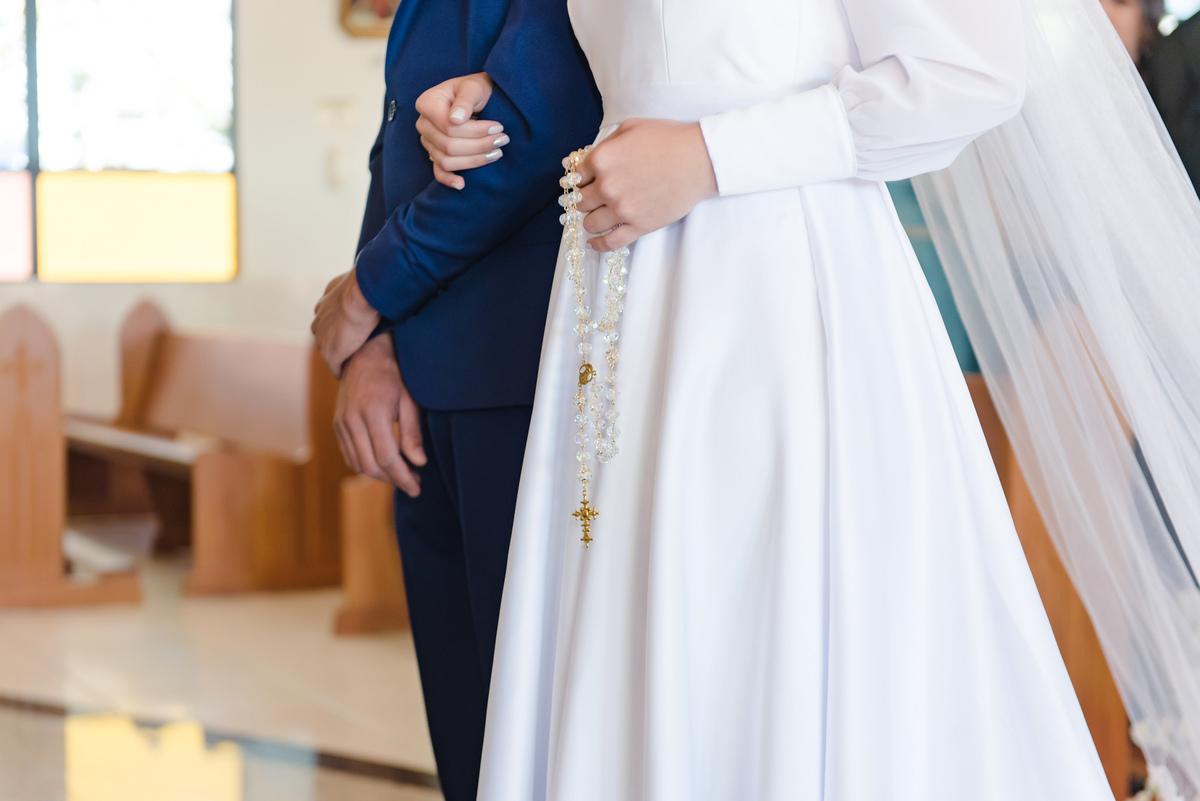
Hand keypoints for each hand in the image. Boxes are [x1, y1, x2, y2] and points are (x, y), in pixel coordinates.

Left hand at [311, 268, 380, 377]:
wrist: (362, 295)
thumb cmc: (370, 285)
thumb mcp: (365, 281)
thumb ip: (366, 286)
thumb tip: (383, 281)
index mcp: (326, 301)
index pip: (330, 317)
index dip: (343, 324)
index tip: (356, 329)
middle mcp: (319, 318)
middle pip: (325, 334)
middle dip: (338, 340)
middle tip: (357, 347)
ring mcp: (323, 337)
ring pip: (329, 350)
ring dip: (341, 355)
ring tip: (355, 362)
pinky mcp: (330, 353)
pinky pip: (335, 367)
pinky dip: (342, 370)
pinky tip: (352, 374)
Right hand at [334, 333, 426, 495]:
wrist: (365, 353)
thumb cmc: (394, 373)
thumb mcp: (410, 400)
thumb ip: (412, 432)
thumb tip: (419, 462)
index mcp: (373, 413)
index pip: (387, 457)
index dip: (403, 477)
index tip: (416, 488)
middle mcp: (352, 420)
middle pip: (370, 465)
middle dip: (393, 480)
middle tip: (412, 484)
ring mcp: (341, 423)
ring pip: (357, 463)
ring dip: (379, 475)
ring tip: (400, 475)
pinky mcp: (337, 424)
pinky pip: (349, 455)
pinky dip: (364, 465)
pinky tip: (382, 465)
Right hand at [415, 72, 506, 189]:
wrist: (477, 96)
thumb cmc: (475, 89)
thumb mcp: (473, 87)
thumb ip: (465, 100)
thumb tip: (455, 119)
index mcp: (427, 103)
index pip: (449, 127)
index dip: (475, 131)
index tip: (498, 127)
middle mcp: (423, 124)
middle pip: (449, 146)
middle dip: (479, 146)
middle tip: (503, 140)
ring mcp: (428, 141)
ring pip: (447, 160)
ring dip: (474, 161)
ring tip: (496, 153)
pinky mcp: (435, 153)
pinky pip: (438, 171)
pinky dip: (449, 180)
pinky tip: (462, 184)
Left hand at [577, 119, 717, 251]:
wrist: (699, 159)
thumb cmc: (668, 139)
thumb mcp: (631, 128)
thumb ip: (606, 144)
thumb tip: (588, 160)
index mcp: (602, 159)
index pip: (576, 176)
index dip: (580, 178)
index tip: (585, 181)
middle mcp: (607, 186)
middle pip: (580, 201)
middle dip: (584, 199)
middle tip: (590, 198)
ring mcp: (622, 209)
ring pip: (590, 223)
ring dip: (590, 220)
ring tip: (597, 216)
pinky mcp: (639, 226)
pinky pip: (610, 242)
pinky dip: (598, 244)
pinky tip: (594, 243)